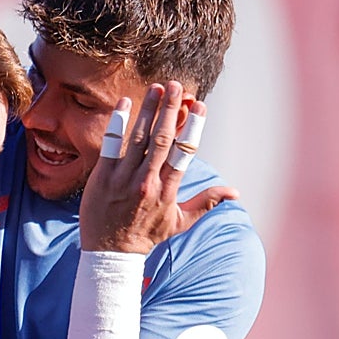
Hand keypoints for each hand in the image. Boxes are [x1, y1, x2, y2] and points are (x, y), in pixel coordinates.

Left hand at [80, 82, 237, 253]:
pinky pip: (111, 144)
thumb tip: (235, 192)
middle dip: (170, 110)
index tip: (199, 106)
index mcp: (168, 190)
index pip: (184, 153)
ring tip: (155, 87)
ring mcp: (124, 178)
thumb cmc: (147, 237)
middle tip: (176, 85)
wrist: (111, 253)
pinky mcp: (103, 176)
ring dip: (148, 110)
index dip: (193, 127)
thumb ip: (207, 203)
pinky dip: (118, 123)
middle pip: (162, 139)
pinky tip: (125, 103)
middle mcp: (148, 181)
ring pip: (138, 138)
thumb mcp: (181, 222)